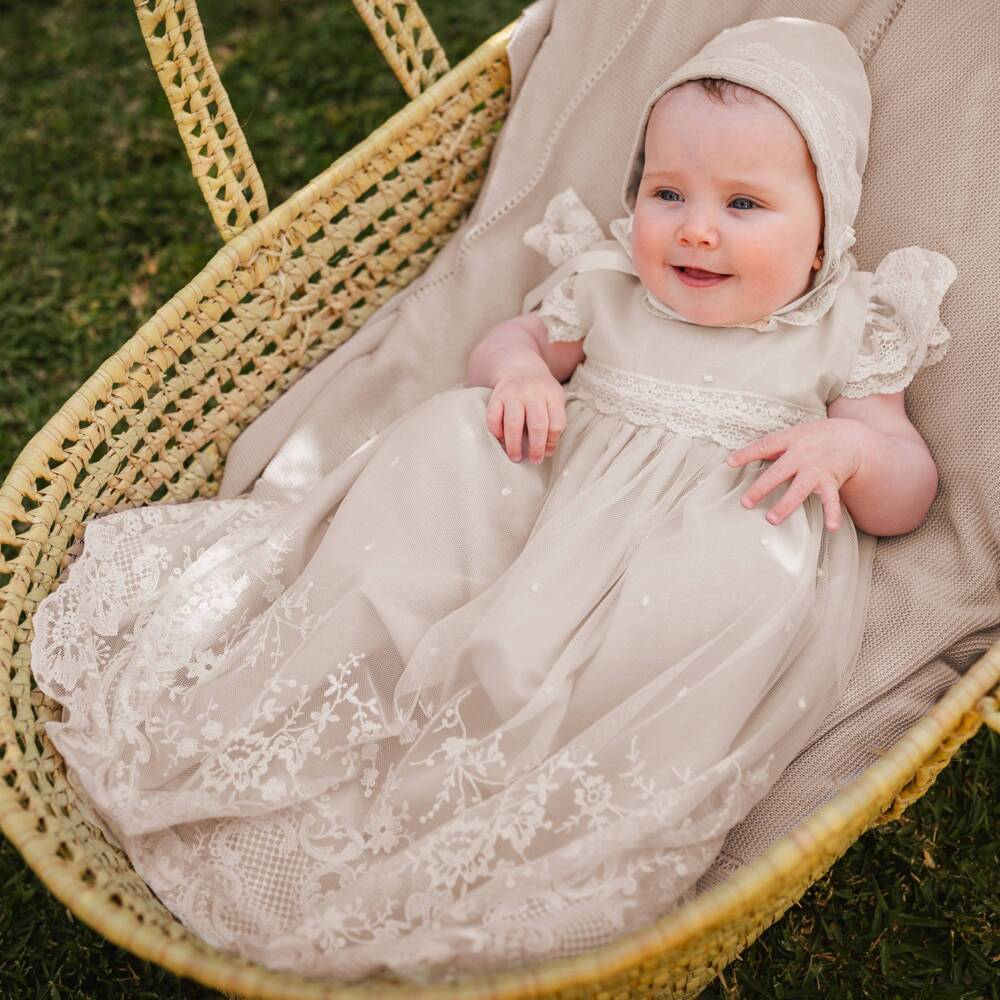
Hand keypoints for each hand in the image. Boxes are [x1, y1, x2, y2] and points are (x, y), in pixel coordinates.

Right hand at [486, 365, 566, 463]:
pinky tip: (501, 440)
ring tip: (515, 457)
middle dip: (536, 448)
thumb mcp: (555, 400)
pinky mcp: (497, 396)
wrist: (522, 368)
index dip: (552, 442)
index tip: (547, 453)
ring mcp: (513, 394)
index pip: (556, 423)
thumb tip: (547, 451)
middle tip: (534, 461)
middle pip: (537, 425)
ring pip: (513, 424)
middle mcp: (533, 393)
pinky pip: (493, 417)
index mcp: (552, 395)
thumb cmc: (542, 393)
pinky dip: (496, 432)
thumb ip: (554, 420)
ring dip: (514, 445)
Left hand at [725, 417, 867, 530]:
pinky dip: (832, 513)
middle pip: (779, 472)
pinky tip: (831, 527)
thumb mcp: (795, 434)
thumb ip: (774, 447)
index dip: (747, 453)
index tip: (730, 462)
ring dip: (786, 504)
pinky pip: (832, 498)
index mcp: (790, 440)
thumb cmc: (816, 438)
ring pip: (800, 488)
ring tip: (772, 519)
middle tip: (746, 503)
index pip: (765, 446)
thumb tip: (745, 456)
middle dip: (762, 488)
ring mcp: (816, 468)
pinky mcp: (832, 480)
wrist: (853, 438)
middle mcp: (802, 454)